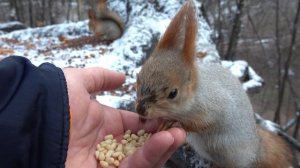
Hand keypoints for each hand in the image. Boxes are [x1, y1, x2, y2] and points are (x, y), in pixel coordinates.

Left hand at [63, 67, 185, 167]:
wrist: (36, 122)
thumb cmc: (55, 100)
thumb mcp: (78, 81)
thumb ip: (101, 78)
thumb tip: (122, 78)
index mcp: (102, 124)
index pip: (133, 124)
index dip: (150, 121)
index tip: (166, 114)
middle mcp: (106, 144)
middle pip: (141, 143)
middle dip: (161, 136)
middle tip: (178, 126)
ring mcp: (107, 161)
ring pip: (142, 157)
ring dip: (163, 146)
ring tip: (179, 133)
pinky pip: (135, 167)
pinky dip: (152, 155)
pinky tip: (167, 140)